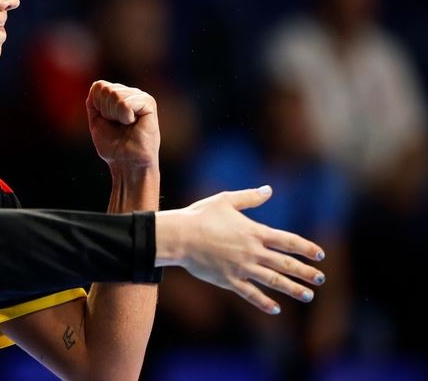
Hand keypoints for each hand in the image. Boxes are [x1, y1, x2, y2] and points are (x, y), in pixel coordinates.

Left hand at [86, 80, 159, 168]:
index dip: (98, 106)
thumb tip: (98, 85)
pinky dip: (125, 117)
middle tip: (117, 125)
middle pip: (105, 89)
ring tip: (126, 126)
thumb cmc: (113, 145)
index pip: (98, 86)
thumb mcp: (96, 119)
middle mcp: (130, 92)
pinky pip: (126, 103)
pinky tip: (133, 123)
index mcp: (117, 95)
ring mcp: (140, 96)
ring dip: (115, 115)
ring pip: (115, 95)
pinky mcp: (149, 103)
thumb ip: (94, 100)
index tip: (107, 121)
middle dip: (106, 111)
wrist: (126, 162)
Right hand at [156, 186, 325, 314]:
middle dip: (306, 272)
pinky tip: (276, 309)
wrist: (179, 236)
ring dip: (293, 289)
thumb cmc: (200, 215)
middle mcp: (252, 251)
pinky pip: (251, 294)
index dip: (306, 248)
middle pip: (286, 264)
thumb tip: (269, 190)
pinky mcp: (229, 280)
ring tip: (308, 296)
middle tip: (320, 279)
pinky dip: (264, 303)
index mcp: (254, 232)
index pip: (288, 241)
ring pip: (274, 281)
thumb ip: (250, 197)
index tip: (320, 255)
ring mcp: (242, 268)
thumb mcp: (225, 200)